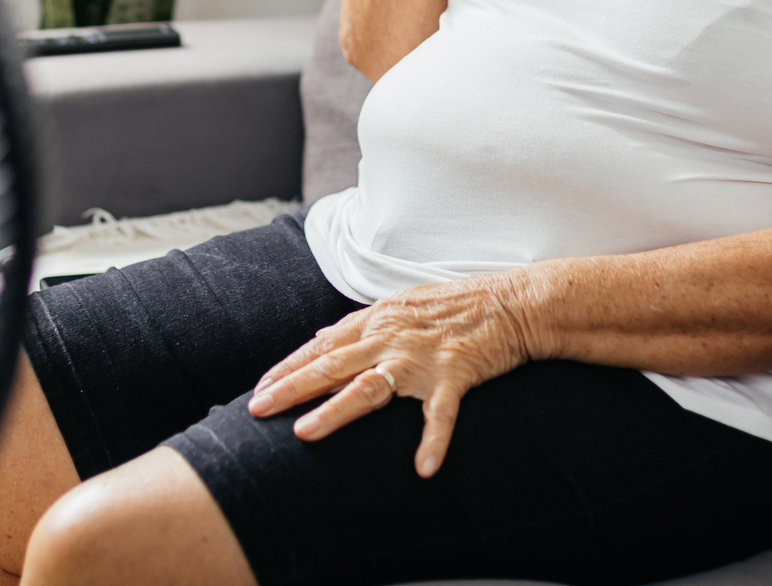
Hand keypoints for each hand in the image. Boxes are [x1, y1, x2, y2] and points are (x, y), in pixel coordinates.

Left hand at [245, 274, 538, 477]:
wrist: (513, 303)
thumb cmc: (457, 305)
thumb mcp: (400, 305)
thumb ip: (360, 324)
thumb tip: (322, 335)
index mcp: (377, 320)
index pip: (322, 345)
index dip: (289, 366)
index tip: (260, 388)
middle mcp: (391, 336)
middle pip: (332, 365)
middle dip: (291, 387)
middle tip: (258, 409)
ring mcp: (421, 356)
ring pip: (369, 387)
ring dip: (335, 411)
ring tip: (304, 434)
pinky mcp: (455, 374)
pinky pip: (440, 413)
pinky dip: (432, 441)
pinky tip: (422, 468)